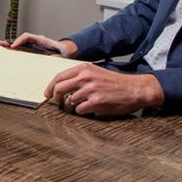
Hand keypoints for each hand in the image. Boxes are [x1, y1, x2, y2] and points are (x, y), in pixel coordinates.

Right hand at [0, 32, 77, 57]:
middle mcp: (35, 41)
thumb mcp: (60, 53)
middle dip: (11, 41)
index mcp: (41, 40)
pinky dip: (14, 49)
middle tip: (0, 43)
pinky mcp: (33, 51)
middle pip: (21, 40)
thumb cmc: (64, 52)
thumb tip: (52, 57)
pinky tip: (7, 51)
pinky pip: (22, 49)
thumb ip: (56, 55)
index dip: (20, 40)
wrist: (67, 51)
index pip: (28, 37)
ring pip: (20, 44)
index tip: (14, 46)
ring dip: (10, 44)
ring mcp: (33, 46)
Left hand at [44, 64, 163, 117]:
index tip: (47, 94)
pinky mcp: (96, 102)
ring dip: (71, 107)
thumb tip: (61, 86)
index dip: (50, 87)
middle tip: (58, 103)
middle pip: (59, 88)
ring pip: (68, 102)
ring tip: (79, 107)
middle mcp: (85, 77)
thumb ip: (80, 76)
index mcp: (84, 68)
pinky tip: (89, 109)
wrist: (134, 89)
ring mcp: (90, 90)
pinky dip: (81, 112)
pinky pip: (79, 110)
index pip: (59, 77)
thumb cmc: (115, 82)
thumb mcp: (96, 72)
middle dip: (55, 98)